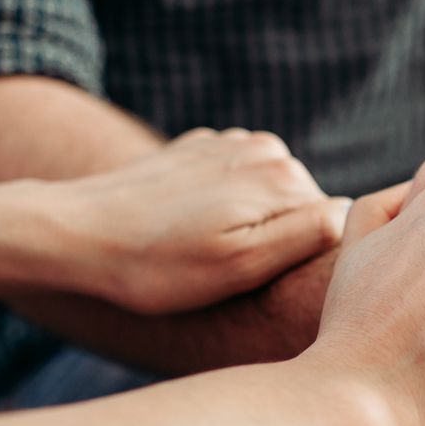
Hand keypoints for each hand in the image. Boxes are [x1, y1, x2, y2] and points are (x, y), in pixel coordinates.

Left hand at [28, 129, 346, 314]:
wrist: (75, 233)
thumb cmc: (157, 266)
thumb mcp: (241, 266)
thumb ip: (306, 235)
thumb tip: (349, 213)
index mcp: (283, 175)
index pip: (331, 226)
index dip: (301, 262)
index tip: (258, 281)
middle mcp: (264, 148)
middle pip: (299, 211)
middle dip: (273, 243)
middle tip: (224, 273)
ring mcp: (229, 144)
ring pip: (267, 201)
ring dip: (245, 228)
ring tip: (201, 253)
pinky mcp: (198, 150)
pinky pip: (232, 188)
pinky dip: (218, 211)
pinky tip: (184, 231)